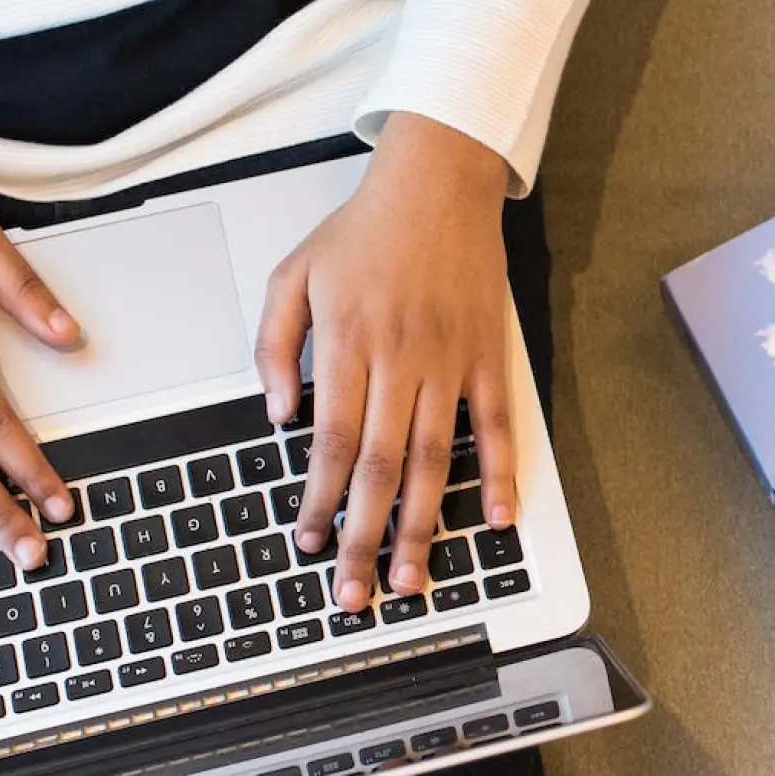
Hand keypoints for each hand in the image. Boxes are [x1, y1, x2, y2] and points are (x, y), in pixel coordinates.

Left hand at [253, 114, 519, 611]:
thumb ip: (274, 346)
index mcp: (348, 344)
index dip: (319, 500)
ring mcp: (450, 362)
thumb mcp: (293, 275)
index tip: (309, 543)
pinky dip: (500, 475)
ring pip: (434, 459)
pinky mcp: (489, 357)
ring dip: (421, 524)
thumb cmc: (363, 231)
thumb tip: (279, 416)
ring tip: (410, 576)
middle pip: (379, 466)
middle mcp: (401, 360)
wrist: (437, 182)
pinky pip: (497, 426)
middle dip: (364, 536)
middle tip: (355, 592)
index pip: (330, 441)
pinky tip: (494, 521)